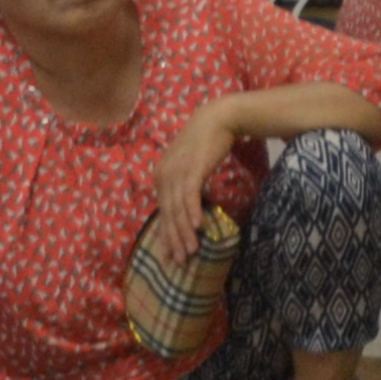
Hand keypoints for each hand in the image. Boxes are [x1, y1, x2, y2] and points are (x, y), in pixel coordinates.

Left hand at [149, 105, 243, 270]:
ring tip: (191, 251)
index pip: (163, 211)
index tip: (171, 254)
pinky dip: (193, 212)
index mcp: (162, 176)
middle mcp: (164, 176)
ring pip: (178, 209)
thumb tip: (190, 208)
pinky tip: (199, 226)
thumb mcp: (191, 165)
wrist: (218, 118)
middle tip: (180, 261)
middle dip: (173, 239)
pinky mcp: (192, 168)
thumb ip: (186, 183)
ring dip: (184, 232)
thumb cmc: (208, 142)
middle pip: (168, 214)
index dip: (167, 234)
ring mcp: (177, 172)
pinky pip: (190, 195)